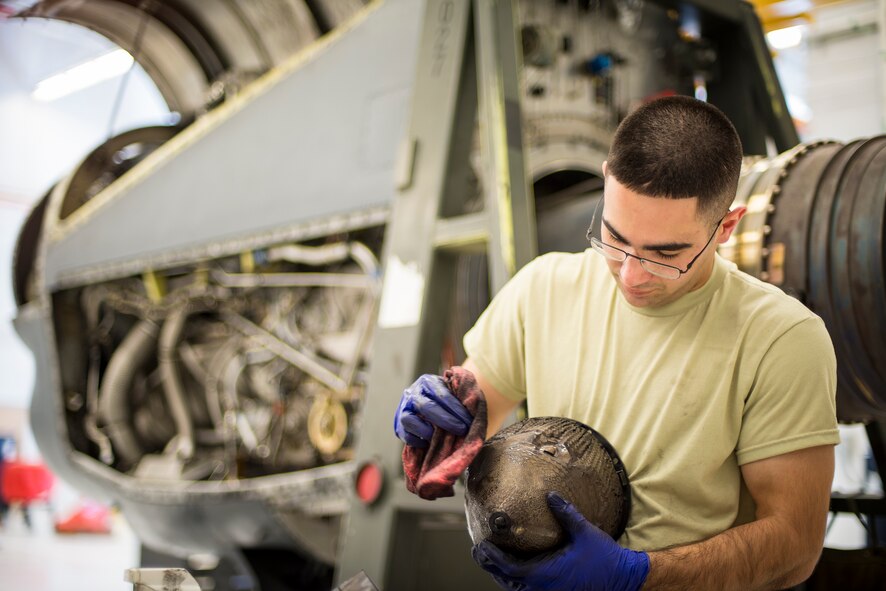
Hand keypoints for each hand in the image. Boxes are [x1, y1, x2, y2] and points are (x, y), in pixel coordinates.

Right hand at [393, 374, 473, 447]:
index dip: (457, 409)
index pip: (441, 394)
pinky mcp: (398, 426)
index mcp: (427, 382)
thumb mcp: (455, 391)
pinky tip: (429, 442)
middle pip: (426, 407)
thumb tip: (471, 402)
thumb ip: (461, 392)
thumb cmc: (448, 401)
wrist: (432, 408)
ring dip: (427, 430)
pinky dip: (417, 440)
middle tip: (462, 430)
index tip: (469, 420)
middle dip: (446, 420)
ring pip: (409, 420)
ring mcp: (403, 409)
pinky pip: (405, 434)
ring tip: (441, 437)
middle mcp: (412, 393)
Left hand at [472, 492, 648, 590]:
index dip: (492, 557)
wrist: (623, 579)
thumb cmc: (604, 557)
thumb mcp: (583, 532)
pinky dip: (516, 582)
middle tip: (479, 550)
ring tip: (491, 559)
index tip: (481, 545)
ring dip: (502, 575)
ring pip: (516, 589)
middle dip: (491, 566)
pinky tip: (514, 571)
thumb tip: (550, 495)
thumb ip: (565, 513)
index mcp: (545, 574)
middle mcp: (544, 589)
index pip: (509, 568)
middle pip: (507, 581)